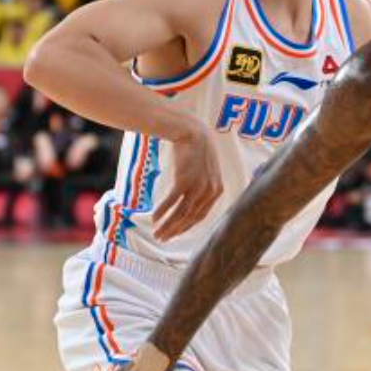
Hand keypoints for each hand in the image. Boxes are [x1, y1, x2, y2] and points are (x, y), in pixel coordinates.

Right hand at [153, 122, 222, 241]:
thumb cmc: (195, 152)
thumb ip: (201, 189)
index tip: (173, 235)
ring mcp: (198, 186)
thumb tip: (189, 207)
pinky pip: (172, 201)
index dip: (185, 228)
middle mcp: (210, 191)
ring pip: (182, 213)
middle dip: (174, 231)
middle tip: (161, 238)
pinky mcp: (185, 180)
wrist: (192, 131)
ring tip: (156, 233)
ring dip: (168, 225)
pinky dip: (163, 211)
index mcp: (216, 191)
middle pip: (190, 218)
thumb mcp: (204, 173)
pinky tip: (154, 219)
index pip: (200, 217)